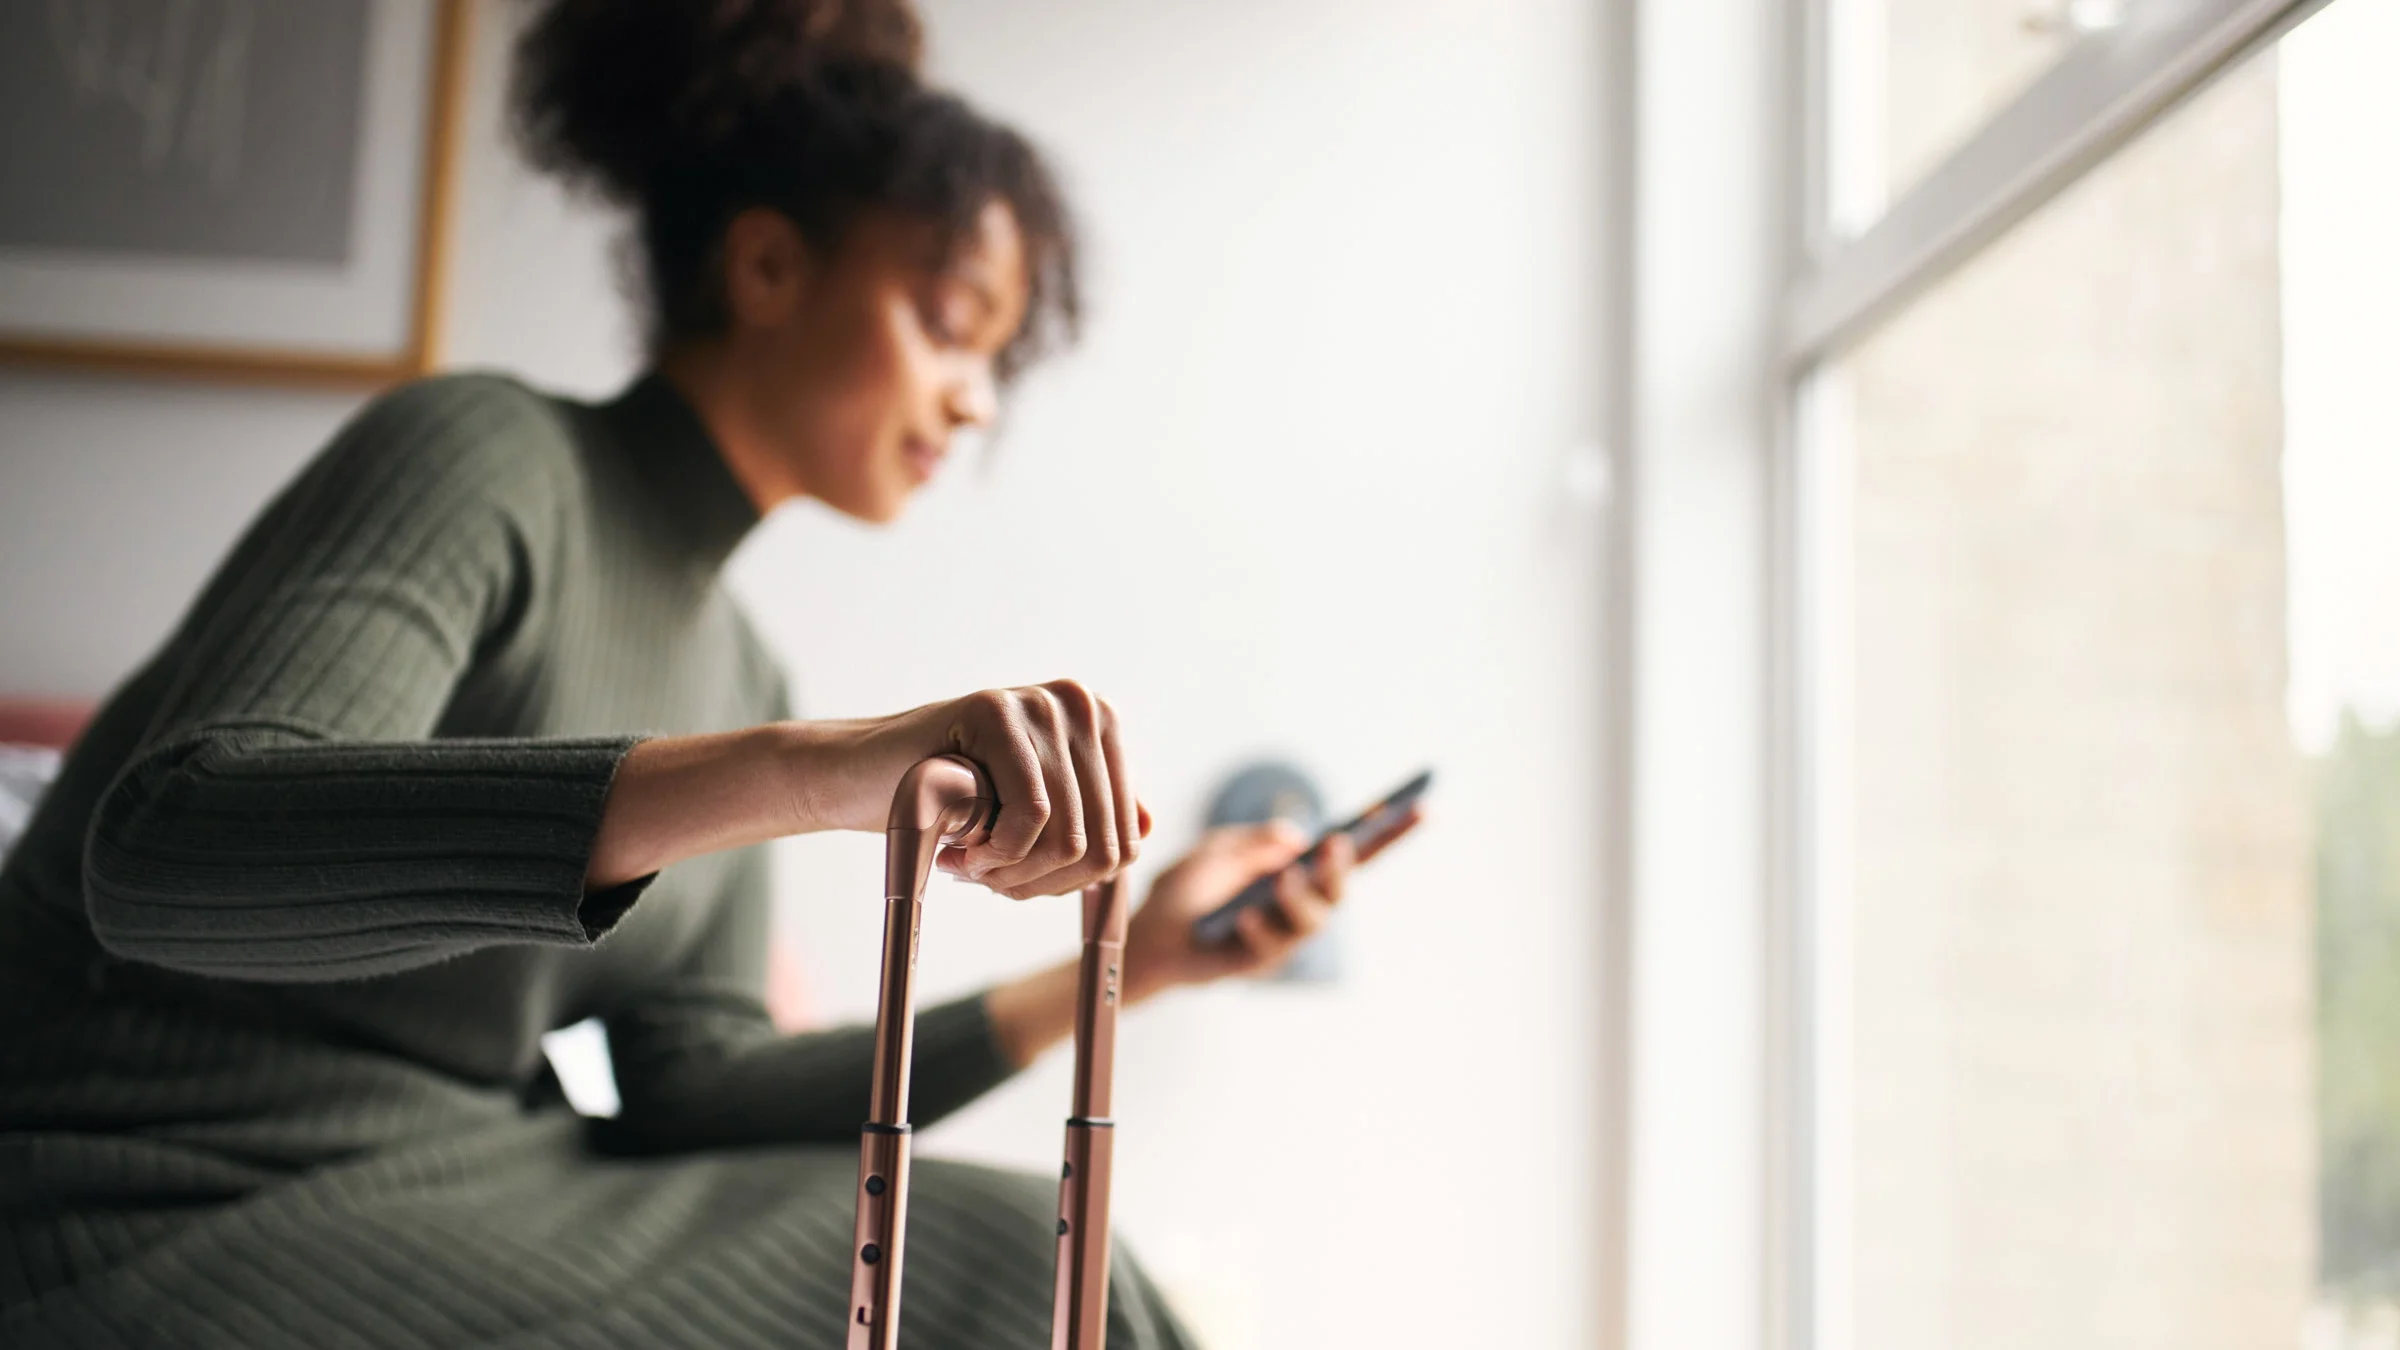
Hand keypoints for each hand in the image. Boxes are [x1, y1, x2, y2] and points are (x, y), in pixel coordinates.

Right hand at [810, 680, 1150, 898]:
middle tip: (989, 879)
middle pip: (1104, 843)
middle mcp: (1080, 705)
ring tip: (971, 863)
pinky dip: (997, 853)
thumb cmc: (950, 801)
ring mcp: (1040, 703)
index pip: (1127, 839)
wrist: (862, 776)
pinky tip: (961, 850)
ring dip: (1015, 874)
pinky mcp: (997, 710)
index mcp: (1100, 727)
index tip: (1020, 880)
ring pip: (1070, 837)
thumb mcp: (1030, 813)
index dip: (1072, 882)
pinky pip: (1032, 816)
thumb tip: (1145, 829)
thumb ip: (1086, 816)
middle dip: (1043, 882)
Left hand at [1120, 822, 1354, 1000]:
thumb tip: (1296, 838)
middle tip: (1333, 847)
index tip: (1400, 812)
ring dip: (1303, 899)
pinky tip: (1244, 916)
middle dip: (1338, 871)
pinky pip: (1271, 948)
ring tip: (1285, 880)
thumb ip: (1254, 841)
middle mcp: (1296, 905)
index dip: (1377, 839)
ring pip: (1313, 923)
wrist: (1149, 931)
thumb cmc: (1186, 888)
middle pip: (1335, 893)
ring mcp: (1281, 936)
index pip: (1339, 858)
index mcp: (1293, 871)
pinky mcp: (1259, 962)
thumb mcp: (1217, 850)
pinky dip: (1261, 929)